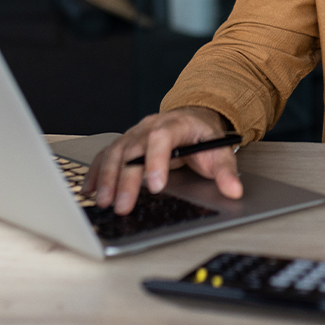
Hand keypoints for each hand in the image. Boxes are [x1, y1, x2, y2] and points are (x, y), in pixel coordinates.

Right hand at [81, 106, 242, 214]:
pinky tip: (89, 191)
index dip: (156, 161)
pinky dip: (96, 173)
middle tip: (123, 205)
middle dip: (126, 179)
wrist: (192, 119)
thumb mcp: (219, 151)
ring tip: (104, 202)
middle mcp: (149, 126)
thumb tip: (234, 190)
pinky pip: (106, 156)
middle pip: (133, 150)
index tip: (156, 186)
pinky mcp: (124, 144)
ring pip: (116, 153)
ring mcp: (134, 134)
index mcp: (175, 124)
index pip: (161, 138)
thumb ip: (226, 171)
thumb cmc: (202, 137)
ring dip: (107, 178)